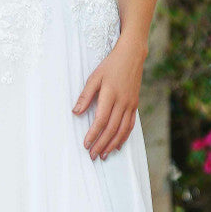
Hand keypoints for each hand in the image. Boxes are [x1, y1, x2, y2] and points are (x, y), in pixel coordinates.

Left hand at [72, 34, 146, 160]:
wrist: (132, 56)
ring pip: (122, 130)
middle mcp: (123, 102)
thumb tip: (76, 112)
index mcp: (110, 95)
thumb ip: (85, 95)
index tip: (86, 144)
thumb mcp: (94, 77)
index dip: (93, 134)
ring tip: (104, 155)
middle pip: (111, 129)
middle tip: (92, 155)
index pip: (101, 120)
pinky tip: (117, 145)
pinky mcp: (135, 105)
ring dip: (112, 144)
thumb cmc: (110, 65)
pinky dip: (124, 137)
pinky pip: (130, 125)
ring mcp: (130, 105)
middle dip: (101, 144)